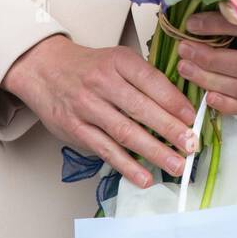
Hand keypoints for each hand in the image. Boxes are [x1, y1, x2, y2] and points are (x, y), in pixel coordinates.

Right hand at [1, 35, 198, 188]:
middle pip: (141, 109)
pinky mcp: (76, 129)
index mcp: (118, 61)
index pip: (151, 80)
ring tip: (176, 165)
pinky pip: (106, 150)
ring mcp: (87, 107)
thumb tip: (178, 106)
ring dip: (154, 152)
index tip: (192, 118)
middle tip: (191, 145)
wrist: (44, 69)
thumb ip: (143, 79)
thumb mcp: (116, 60)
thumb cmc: (89, 67)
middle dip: (170, 129)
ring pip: (125, 133)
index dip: (174, 101)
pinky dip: (127, 166)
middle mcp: (102, 82)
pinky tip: (144, 177)